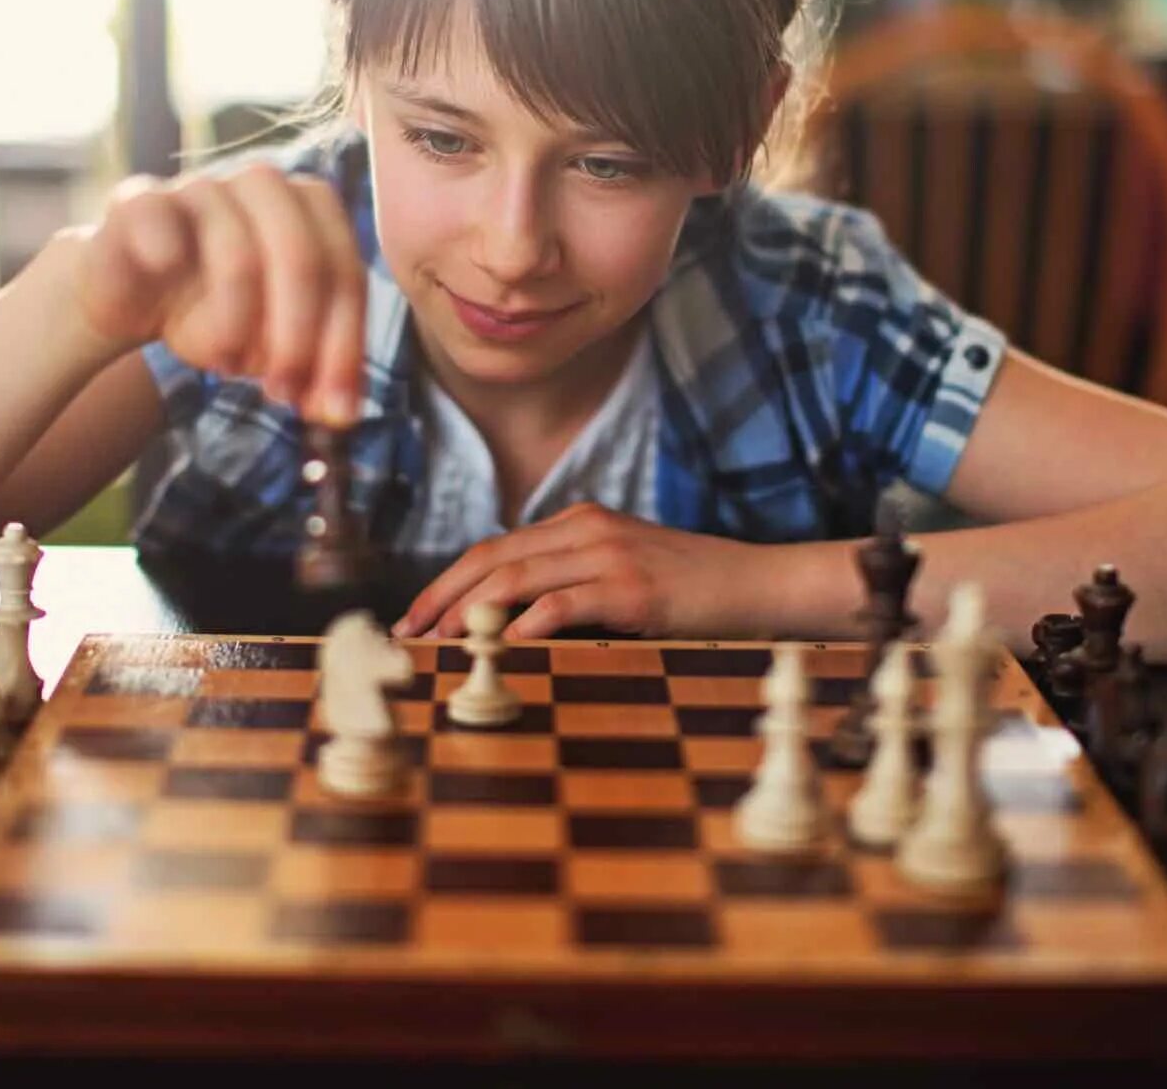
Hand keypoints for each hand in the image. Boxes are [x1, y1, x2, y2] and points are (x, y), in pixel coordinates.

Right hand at [71, 162, 364, 424]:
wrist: (131, 295)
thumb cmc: (215, 311)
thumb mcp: (272, 345)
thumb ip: (314, 373)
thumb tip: (341, 413)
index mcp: (310, 208)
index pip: (345, 274)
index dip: (344, 345)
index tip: (335, 407)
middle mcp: (262, 185)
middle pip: (301, 255)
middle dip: (299, 335)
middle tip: (283, 391)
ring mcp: (199, 188)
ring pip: (236, 250)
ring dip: (236, 322)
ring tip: (226, 365)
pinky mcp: (139, 202)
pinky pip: (154, 214)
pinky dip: (163, 245)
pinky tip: (166, 268)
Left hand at [393, 503, 778, 639]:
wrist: (758, 584)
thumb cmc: (690, 589)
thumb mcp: (623, 573)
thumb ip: (572, 583)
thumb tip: (507, 624)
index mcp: (580, 522)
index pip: (495, 548)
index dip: (446, 582)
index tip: (414, 618)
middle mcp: (588, 529)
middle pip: (492, 557)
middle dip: (441, 596)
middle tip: (408, 634)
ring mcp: (611, 555)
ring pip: (518, 576)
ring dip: (468, 611)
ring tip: (440, 642)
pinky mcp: (634, 589)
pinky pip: (565, 602)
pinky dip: (527, 623)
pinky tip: (503, 644)